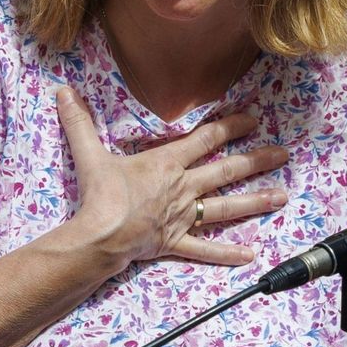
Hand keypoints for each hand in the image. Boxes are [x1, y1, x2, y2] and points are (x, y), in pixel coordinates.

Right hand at [56, 86, 289, 271]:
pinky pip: (205, 248)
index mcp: (167, 164)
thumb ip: (80, 123)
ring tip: (282, 197)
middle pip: (226, 170)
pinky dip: (227, 252)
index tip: (253, 119)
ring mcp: (183, 216)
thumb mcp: (90, 154)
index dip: (231, 126)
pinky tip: (250, 254)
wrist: (100, 236)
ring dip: (255, 200)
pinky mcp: (176, 242)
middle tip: (283, 154)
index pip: (206, 139)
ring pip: (226, 206)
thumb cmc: (99, 195)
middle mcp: (183, 188)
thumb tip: (63, 92)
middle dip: (257, 160)